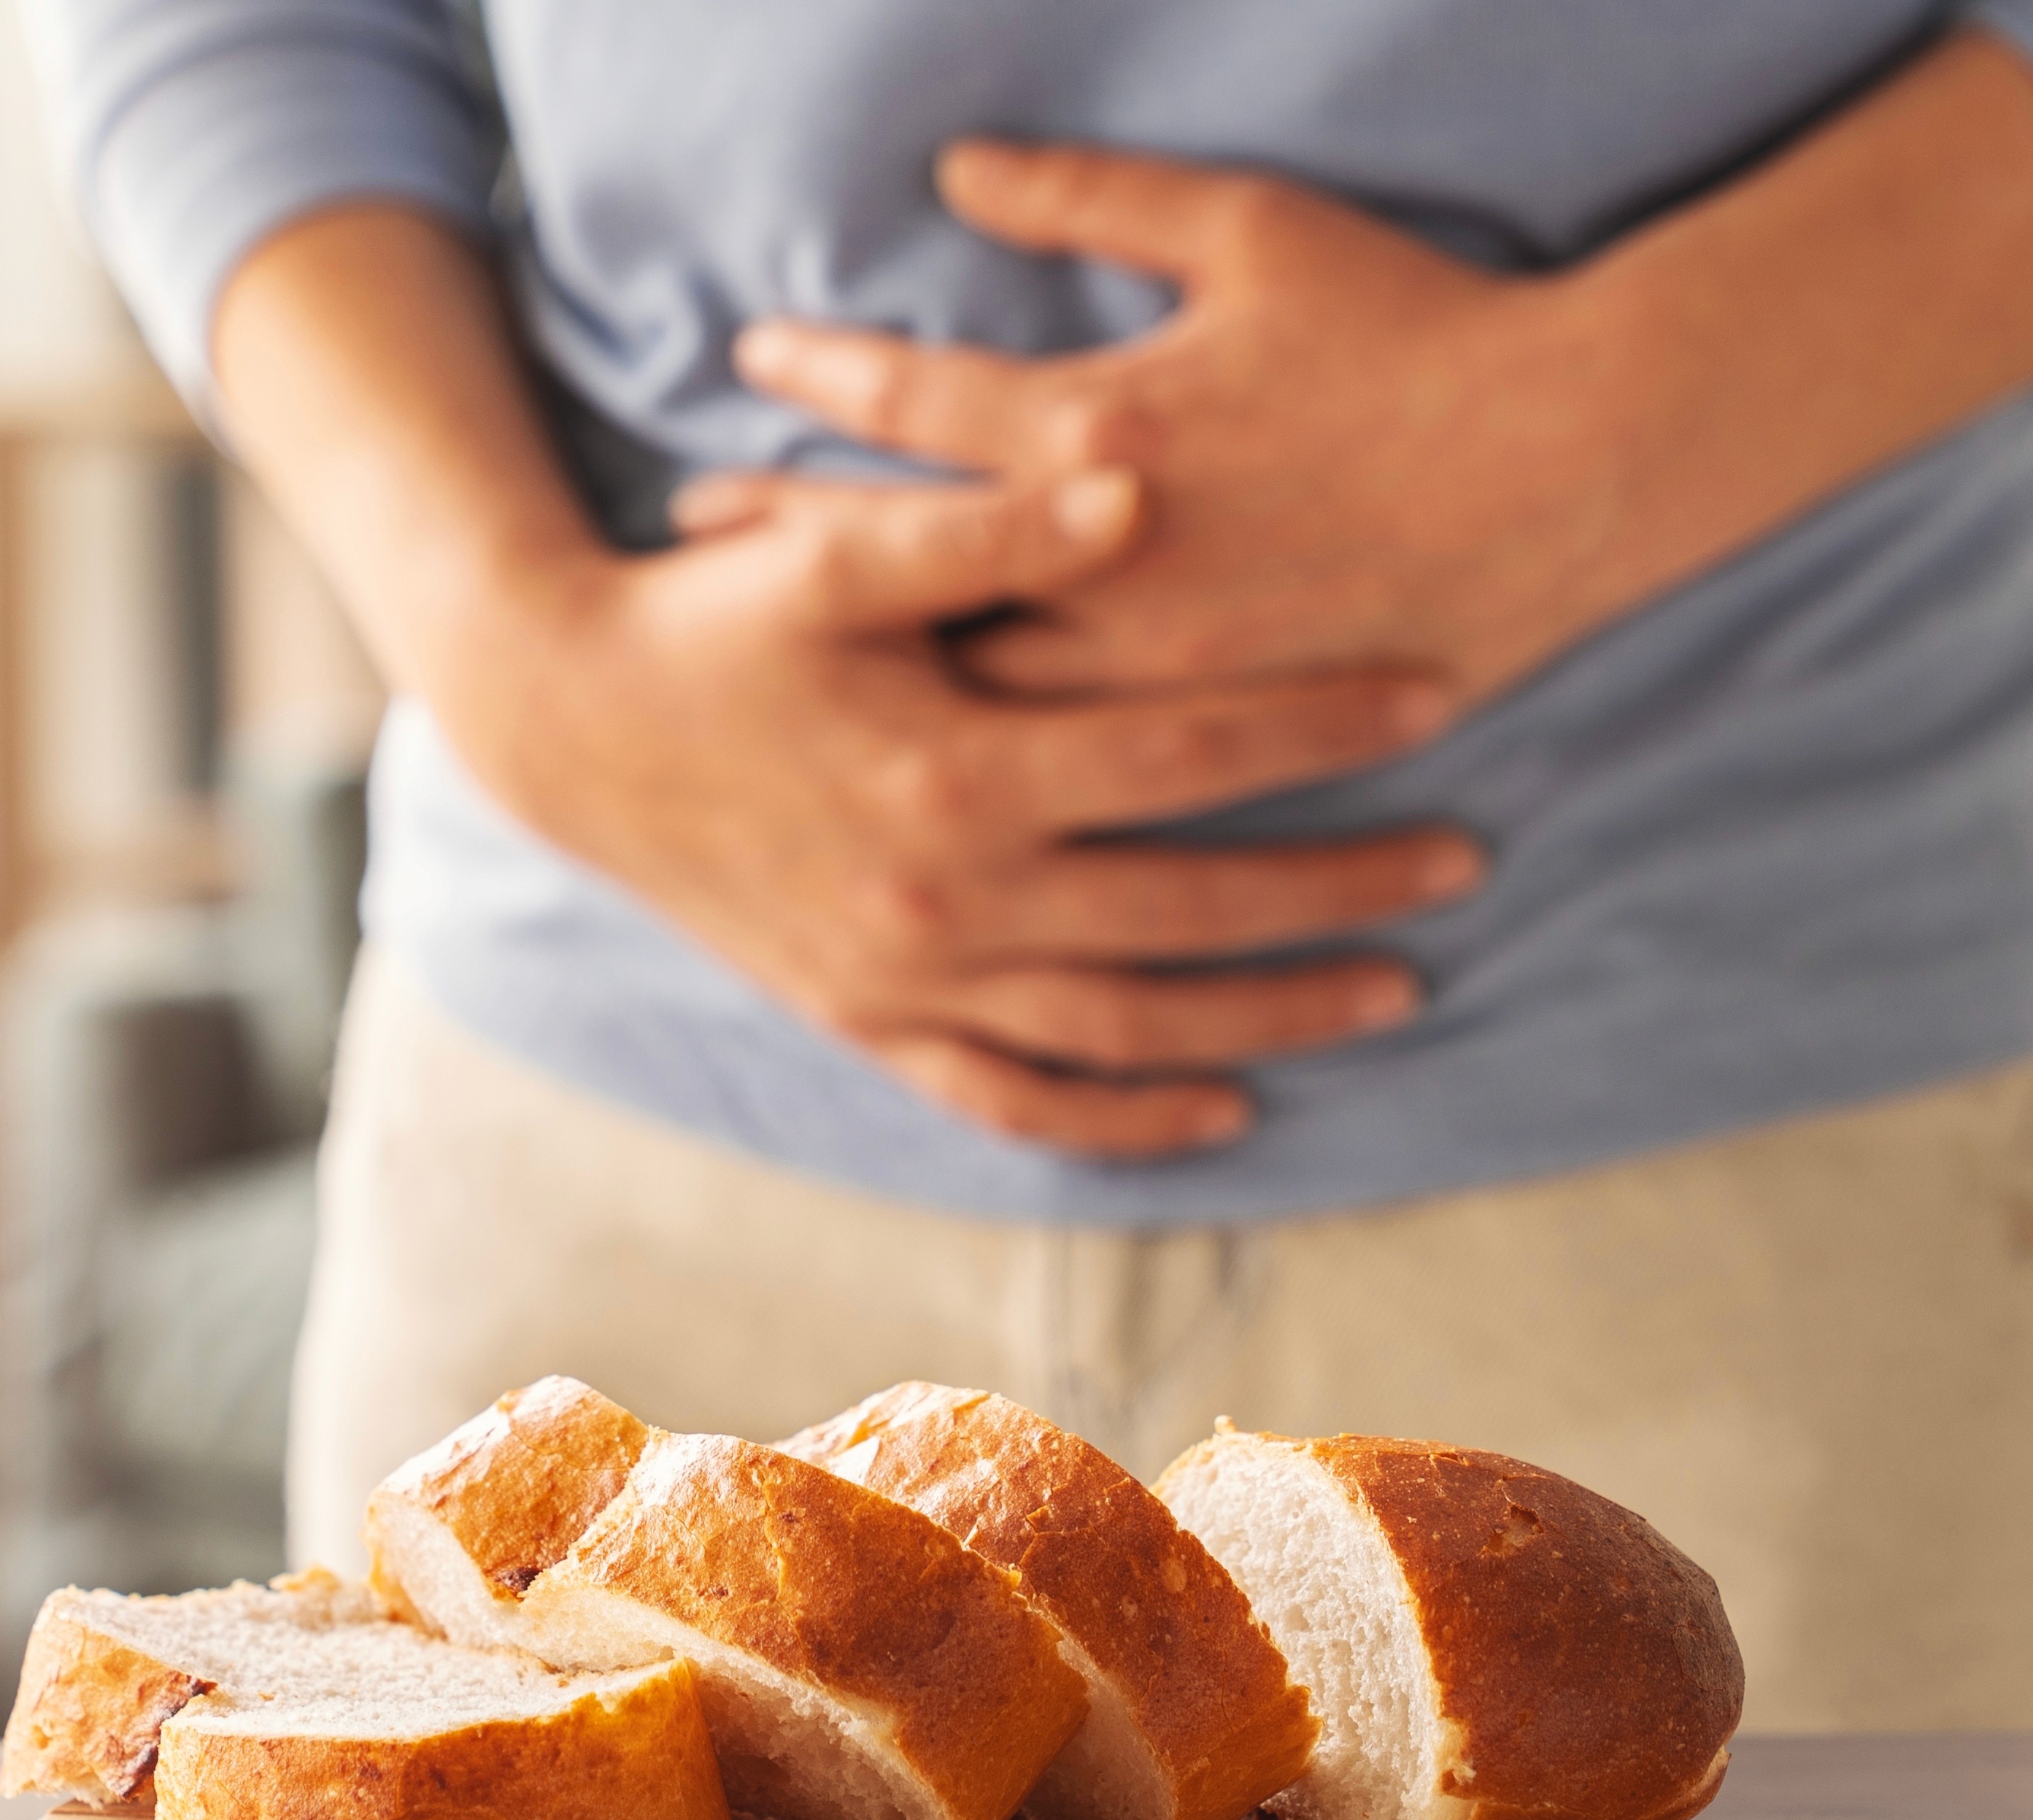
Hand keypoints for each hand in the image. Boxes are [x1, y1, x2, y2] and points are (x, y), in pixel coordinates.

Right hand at [420, 464, 1479, 1156]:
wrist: (563, 731)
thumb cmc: (707, 617)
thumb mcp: (829, 550)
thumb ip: (984, 523)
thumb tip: (1135, 486)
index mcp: (948, 768)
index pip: (1180, 753)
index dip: (1319, 722)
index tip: (1439, 691)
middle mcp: (940, 900)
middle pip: (1186, 912)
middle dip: (1339, 888)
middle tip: (1469, 859)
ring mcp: (906, 984)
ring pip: (1126, 1031)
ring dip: (1269, 1015)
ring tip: (1396, 990)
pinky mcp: (870, 1028)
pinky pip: (1018, 1104)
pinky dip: (1124, 1121)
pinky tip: (1225, 1109)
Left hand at [711, 142, 1648, 708]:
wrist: (1575, 462)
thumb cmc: (1417, 327)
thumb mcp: (1251, 227)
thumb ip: (1094, 194)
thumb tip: (963, 165)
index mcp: (1100, 426)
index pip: (908, 405)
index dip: (814, 378)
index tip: (743, 361)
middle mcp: (1105, 560)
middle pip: (900, 568)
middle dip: (788, 543)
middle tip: (695, 537)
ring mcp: (1160, 663)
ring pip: (971, 681)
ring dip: (875, 660)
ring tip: (786, 649)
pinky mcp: (1221, 729)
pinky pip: (1080, 762)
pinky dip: (998, 743)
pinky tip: (942, 742)